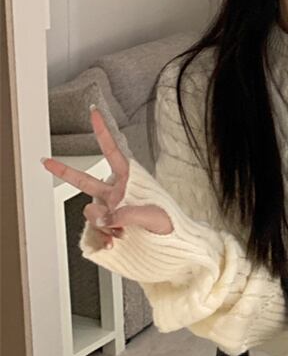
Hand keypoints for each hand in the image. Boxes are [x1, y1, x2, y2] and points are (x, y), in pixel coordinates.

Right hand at [41, 106, 173, 249]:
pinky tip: (114, 242)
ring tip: (121, 233)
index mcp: (130, 179)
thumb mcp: (152, 214)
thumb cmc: (170, 223)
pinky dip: (102, 237)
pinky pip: (95, 229)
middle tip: (46, 162)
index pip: (112, 151)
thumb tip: (103, 219)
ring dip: (102, 224)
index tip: (94, 112)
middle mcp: (117, 191)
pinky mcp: (108, 225)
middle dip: (64, 171)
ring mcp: (110, 208)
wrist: (173, 243)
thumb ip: (125, 215)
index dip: (102, 131)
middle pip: (85, 181)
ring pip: (90, 212)